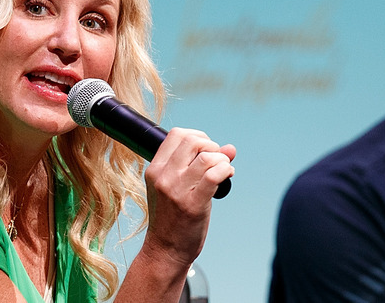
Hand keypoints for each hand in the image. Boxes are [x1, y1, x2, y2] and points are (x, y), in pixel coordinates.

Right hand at [142, 128, 235, 266]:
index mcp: (154, 169)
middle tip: (217, 161)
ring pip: (207, 157)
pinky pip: (214, 175)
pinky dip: (226, 171)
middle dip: (212, 146)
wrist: (165, 250)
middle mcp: (163, 177)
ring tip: (224, 171)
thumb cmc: (172, 218)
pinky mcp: (193, 204)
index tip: (207, 150)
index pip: (176, 134)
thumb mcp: (175, 187)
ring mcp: (177, 190)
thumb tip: (229, 148)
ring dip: (222, 160)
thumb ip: (198, 164)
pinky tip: (227, 177)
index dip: (198, 136)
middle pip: (193, 141)